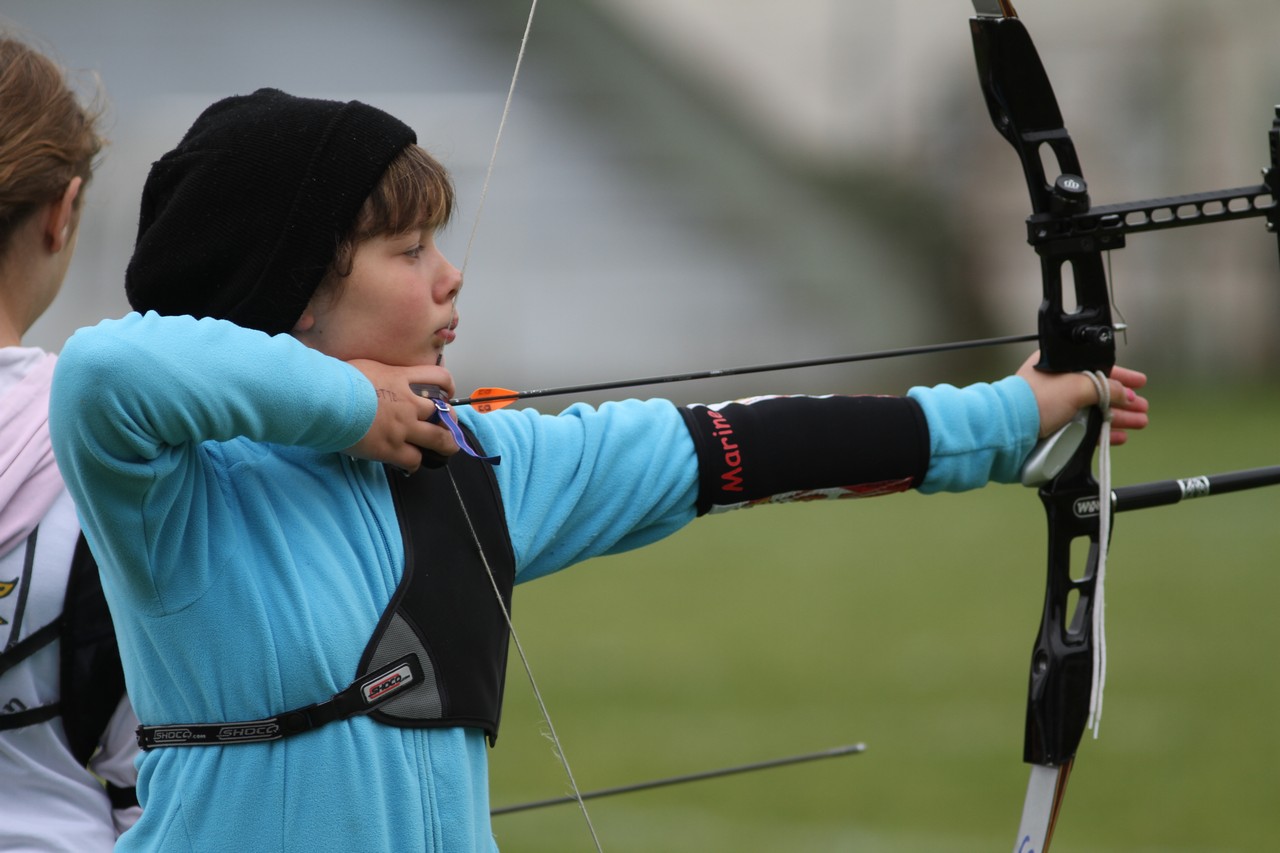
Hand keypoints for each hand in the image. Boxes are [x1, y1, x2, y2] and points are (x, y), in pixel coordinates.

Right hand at [342, 360, 459, 472]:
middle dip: (450, 421)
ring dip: (446, 446)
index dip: (448, 386)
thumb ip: (381, 375)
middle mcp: (408, 404)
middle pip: (445, 413)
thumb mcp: (366, 367)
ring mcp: (402, 427)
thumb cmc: (337, 380)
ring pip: (439, 440)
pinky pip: (413, 460)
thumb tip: (376, 379)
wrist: (325, 399)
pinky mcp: (390, 448)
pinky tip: (409, 463)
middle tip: (447, 427)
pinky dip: (415, 463)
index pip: (439, 378)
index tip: (446, 394)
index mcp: (402, 379)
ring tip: (445, 450)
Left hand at [1016, 352, 1149, 444]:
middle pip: (1099, 392)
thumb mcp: (1077, 386)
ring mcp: (1056, 409)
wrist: (1008, 430)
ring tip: (1139, 423)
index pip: (1098, 368)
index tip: (1140, 382)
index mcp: (1060, 366)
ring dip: (1119, 418)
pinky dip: (1103, 433)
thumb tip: (1127, 394)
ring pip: (1095, 413)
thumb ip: (1106, 388)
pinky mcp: (1055, 431)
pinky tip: (1117, 436)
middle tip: (1143, 408)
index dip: (1121, 375)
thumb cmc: (1034, 401)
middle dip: (1124, 400)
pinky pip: (1086, 431)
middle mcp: (1058, 386)